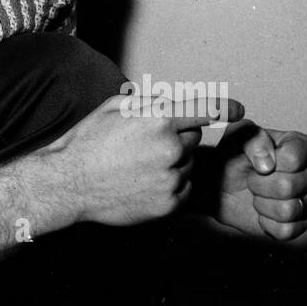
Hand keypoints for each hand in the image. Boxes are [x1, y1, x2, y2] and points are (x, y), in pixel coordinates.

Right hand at [45, 89, 241, 227]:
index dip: (226, 108)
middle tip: (145, 147)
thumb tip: (173, 100)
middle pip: (193, 140)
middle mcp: (171, 148)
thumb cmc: (88, 142)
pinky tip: (142, 185)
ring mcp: (171, 178)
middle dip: (177, 140)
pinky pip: (183, 190)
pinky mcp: (168, 204)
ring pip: (187, 166)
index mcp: (159, 119)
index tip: (239, 111)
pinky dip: (170, 187)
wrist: (67, 184)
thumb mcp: (116, 106)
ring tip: (137, 168)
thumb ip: (151, 101)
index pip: (206, 110)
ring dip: (172, 165)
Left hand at [198, 120, 306, 239]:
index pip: (293, 158)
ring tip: (257, 194)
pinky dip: (266, 223)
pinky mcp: (299, 223)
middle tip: (252, 179)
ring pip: (288, 210)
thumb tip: (267, 164)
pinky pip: (287, 231)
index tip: (255, 162)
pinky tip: (262, 212)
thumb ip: (253, 138)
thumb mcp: (237, 136)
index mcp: (301, 145)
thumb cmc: (232, 156)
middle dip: (260, 184)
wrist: (220, 184)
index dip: (268, 163)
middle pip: (290, 186)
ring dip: (262, 204)